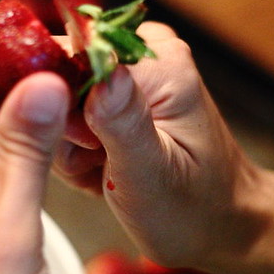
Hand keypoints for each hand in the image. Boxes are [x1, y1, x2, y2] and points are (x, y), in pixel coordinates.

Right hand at [54, 23, 273, 273]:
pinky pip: (71, 110)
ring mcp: (131, 72)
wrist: (216, 222)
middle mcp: (145, 54)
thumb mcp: (153, 173)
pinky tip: (105, 166)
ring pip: (59, 98)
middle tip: (100, 164)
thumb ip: (123, 121)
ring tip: (107, 170)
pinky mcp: (122, 91)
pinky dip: (78, 145)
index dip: (56, 102)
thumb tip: (100, 69)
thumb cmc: (193, 208)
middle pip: (60, 75)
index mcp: (160, 63)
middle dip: (67, 129)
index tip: (84, 145)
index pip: (71, 52)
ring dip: (72, 143)